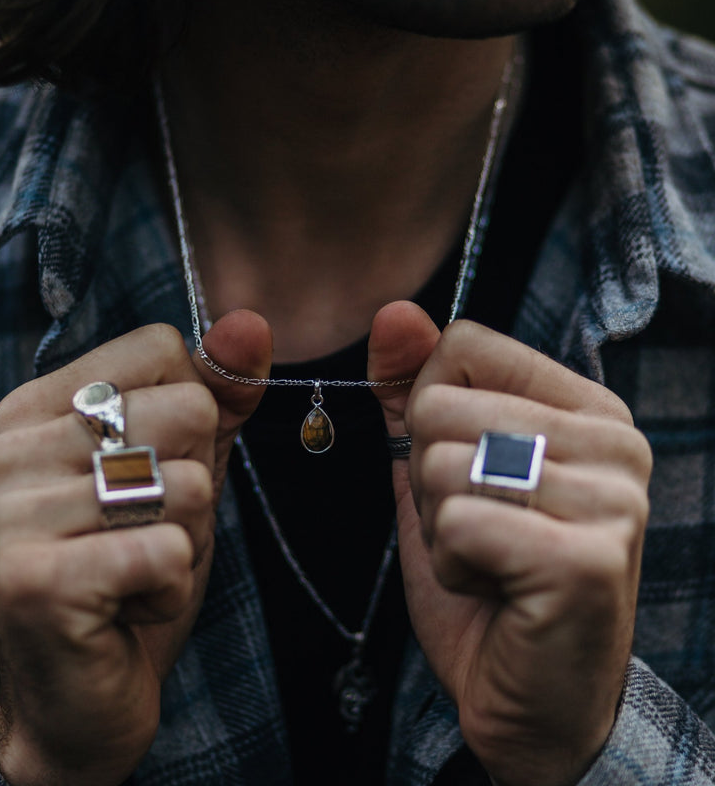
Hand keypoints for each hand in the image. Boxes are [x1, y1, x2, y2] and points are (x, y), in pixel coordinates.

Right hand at [0, 313, 270, 784]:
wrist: (77, 693)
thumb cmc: (132, 565)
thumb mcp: (185, 467)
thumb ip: (218, 393)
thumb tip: (251, 322)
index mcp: (41, 404)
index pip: (162, 348)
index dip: (194, 413)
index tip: (155, 467)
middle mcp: (13, 446)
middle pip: (187, 411)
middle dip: (196, 485)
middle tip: (145, 530)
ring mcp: (15, 512)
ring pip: (186, 484)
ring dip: (186, 539)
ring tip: (135, 567)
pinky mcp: (37, 580)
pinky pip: (168, 550)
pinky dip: (171, 586)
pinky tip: (129, 606)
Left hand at [369, 303, 651, 785]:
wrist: (531, 696)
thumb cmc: (486, 575)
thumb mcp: (438, 469)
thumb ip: (415, 388)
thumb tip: (392, 311)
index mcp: (586, 407)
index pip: (465, 346)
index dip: (432, 411)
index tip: (467, 469)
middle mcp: (614, 441)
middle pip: (442, 404)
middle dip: (428, 478)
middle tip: (477, 528)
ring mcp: (609, 499)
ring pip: (443, 464)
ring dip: (439, 525)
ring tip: (487, 558)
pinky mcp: (585, 559)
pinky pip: (458, 524)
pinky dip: (450, 565)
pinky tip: (494, 589)